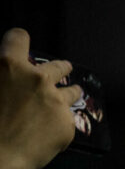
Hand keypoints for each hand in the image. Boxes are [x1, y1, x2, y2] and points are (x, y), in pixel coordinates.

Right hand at [0, 28, 80, 168]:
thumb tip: (6, 76)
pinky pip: (68, 118)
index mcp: (9, 66)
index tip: (21, 44)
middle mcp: (38, 79)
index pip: (18, 38)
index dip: (18, 40)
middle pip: (58, 65)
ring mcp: (56, 102)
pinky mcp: (67, 124)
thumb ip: (1, 76)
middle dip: (60, 67)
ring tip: (73, 93)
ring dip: (71, 91)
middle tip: (63, 69)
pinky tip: (53, 130)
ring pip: (73, 90)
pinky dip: (62, 122)